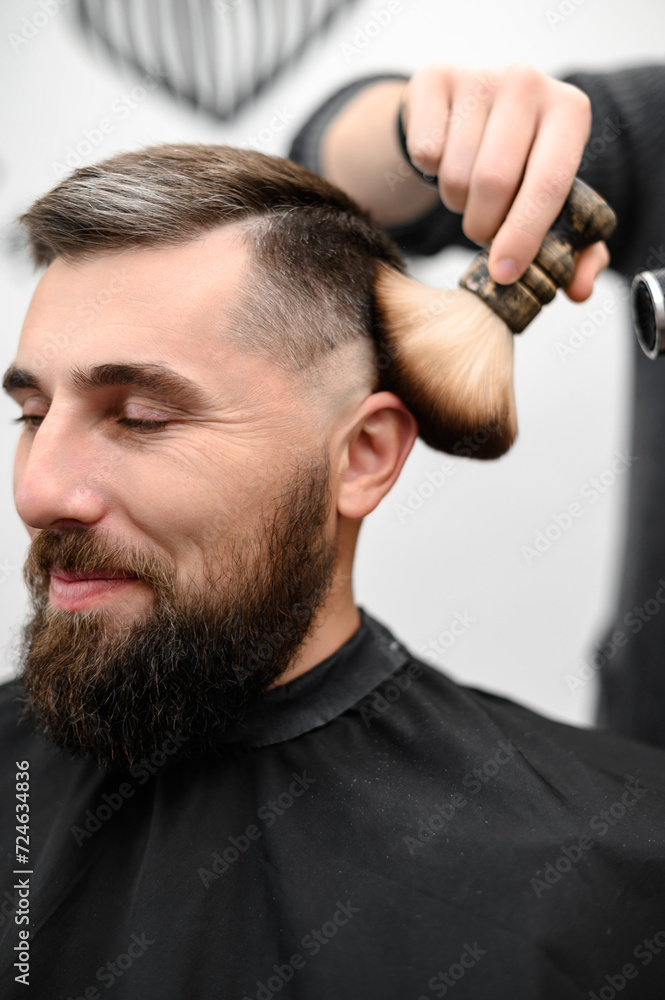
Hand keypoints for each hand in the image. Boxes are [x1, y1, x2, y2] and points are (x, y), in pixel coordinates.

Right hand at [400, 63, 609, 300]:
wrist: (469, 114)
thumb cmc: (520, 167)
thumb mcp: (552, 202)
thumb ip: (575, 251)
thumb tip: (578, 289)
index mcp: (570, 111)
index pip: (549, 183)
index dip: (525, 236)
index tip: (504, 273)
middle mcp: (528, 82)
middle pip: (494, 181)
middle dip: (482, 226)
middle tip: (483, 232)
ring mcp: (479, 76)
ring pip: (455, 173)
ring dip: (456, 202)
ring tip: (468, 192)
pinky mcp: (434, 79)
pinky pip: (424, 153)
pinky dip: (429, 175)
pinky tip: (445, 161)